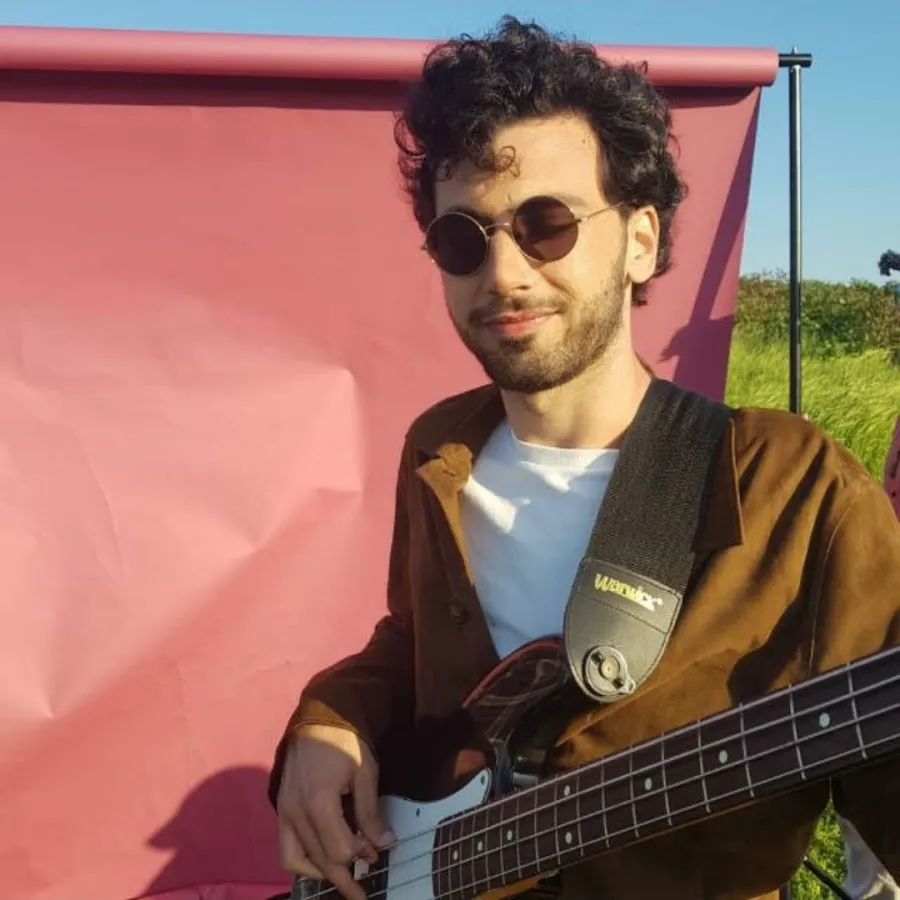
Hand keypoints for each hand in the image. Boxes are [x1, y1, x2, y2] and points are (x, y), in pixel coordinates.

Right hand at [276, 724, 394, 899]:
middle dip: (344, 878)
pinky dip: (302, 860)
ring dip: (320, 873)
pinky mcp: (280, 808)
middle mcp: (296, 812)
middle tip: (362, 893)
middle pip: (320, 859)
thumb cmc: (345, 741)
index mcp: (319, 802)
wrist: (318, 718)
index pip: (340, 848)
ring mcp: (284, 811)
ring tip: (341, 878)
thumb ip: (371, 812)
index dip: (362, 853)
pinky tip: (320, 861)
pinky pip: (285, 847)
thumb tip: (384, 843)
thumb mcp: (365, 772)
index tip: (378, 849)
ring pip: (296, 860)